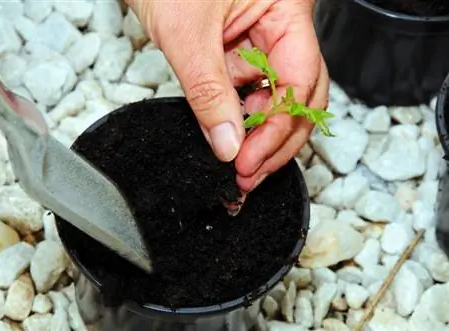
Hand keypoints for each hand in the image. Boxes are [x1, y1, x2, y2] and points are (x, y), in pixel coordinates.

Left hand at [127, 0, 328, 191]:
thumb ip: (208, 92)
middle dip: (278, 137)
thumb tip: (228, 144)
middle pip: (300, 92)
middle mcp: (281, 23)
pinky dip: (240, 117)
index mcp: (286, 8)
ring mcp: (261, 38)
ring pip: (276, 95)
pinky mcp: (239, 49)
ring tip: (240, 164)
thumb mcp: (185, 35)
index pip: (300, 78)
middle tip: (251, 172)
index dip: (279, 126)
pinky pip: (249, 89)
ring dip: (260, 132)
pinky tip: (231, 138)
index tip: (251, 160)